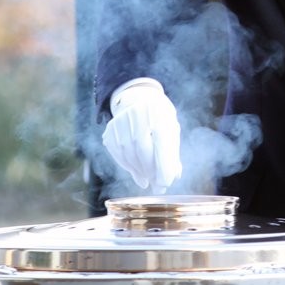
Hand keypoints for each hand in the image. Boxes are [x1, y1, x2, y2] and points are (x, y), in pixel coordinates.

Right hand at [102, 78, 181, 192]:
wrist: (138, 98)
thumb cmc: (160, 118)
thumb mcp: (170, 129)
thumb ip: (172, 151)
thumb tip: (173, 176)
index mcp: (157, 111)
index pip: (161, 140)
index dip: (164, 164)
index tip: (167, 182)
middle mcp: (137, 113)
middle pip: (142, 148)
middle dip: (151, 170)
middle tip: (159, 186)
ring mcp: (121, 120)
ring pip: (128, 153)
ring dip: (140, 171)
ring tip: (149, 181)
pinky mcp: (110, 129)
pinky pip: (118, 154)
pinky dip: (129, 167)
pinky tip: (138, 174)